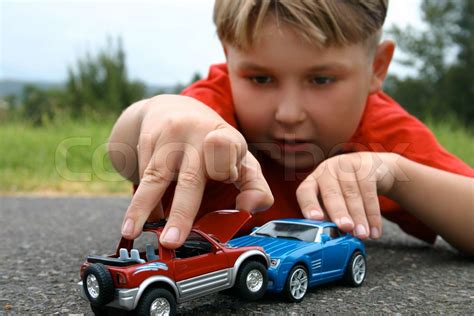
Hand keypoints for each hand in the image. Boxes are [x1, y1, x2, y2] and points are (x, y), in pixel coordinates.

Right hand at [120, 95, 272, 247]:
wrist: (174, 108)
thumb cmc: (214, 144)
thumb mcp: (241, 160)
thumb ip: (255, 187)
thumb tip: (248, 209)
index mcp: (228, 140)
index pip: (229, 154)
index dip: (227, 168)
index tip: (228, 181)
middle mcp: (199, 134)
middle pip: (191, 177)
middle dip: (181, 211)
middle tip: (172, 240)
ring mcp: (171, 135)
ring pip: (156, 175)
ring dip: (142, 206)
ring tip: (132, 231)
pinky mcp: (148, 138)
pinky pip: (143, 174)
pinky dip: (142, 200)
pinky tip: (140, 219)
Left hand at [296, 152, 399, 238]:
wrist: (372, 169)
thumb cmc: (345, 191)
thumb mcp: (333, 202)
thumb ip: (329, 217)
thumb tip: (331, 237)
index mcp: (313, 180)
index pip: (305, 191)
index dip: (309, 205)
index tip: (315, 218)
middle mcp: (327, 170)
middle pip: (331, 192)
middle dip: (338, 212)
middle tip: (345, 227)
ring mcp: (346, 165)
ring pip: (352, 193)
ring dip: (359, 217)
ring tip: (362, 234)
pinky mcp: (366, 165)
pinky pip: (370, 191)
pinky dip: (373, 214)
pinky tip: (375, 230)